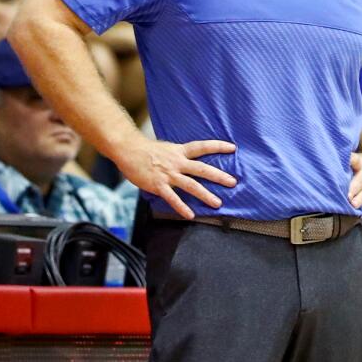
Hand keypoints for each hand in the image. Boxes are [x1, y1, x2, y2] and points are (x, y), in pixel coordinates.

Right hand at [118, 138, 236, 218]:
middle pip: (202, 169)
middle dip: (218, 176)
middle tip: (233, 182)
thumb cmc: (145, 150)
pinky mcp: (158, 185)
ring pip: (191, 185)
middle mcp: (177, 162)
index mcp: (179, 151)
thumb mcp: (166, 148)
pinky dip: (181, 207)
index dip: (217, 146)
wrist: (128, 150)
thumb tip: (187, 161)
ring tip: (217, 203)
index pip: (202, 147)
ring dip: (205, 194)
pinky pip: (172, 198)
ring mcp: (168, 174)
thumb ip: (177, 156)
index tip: (232, 148)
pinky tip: (190, 215)